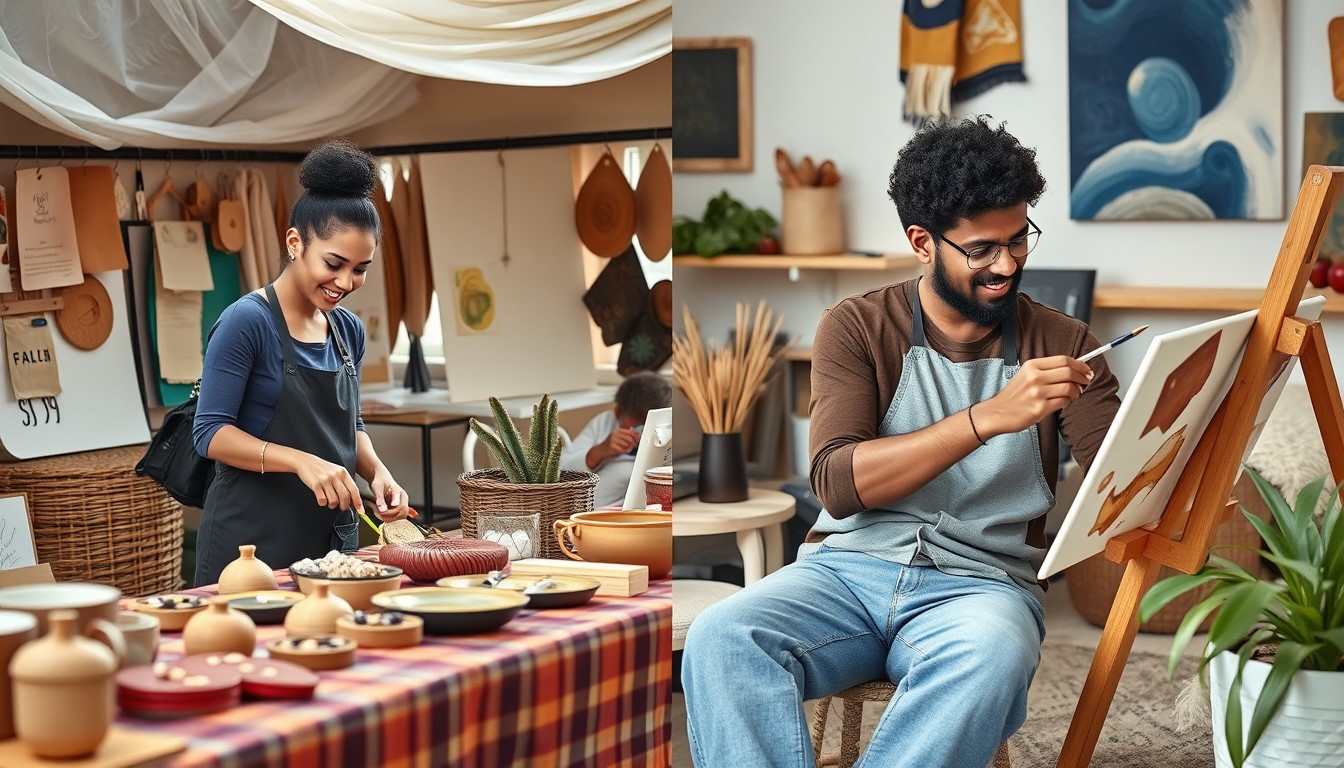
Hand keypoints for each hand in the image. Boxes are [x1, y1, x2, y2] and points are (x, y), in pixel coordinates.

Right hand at [294, 454, 363, 511]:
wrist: (305, 461)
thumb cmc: (323, 468)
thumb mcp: (337, 471)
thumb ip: (345, 483)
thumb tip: (353, 499)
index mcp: (343, 473)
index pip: (354, 490)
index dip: (358, 502)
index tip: (360, 510)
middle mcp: (335, 476)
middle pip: (345, 496)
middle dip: (344, 506)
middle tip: (342, 508)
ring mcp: (325, 480)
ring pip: (334, 500)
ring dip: (333, 505)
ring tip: (331, 503)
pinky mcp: (315, 485)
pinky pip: (322, 500)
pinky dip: (323, 503)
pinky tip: (322, 499)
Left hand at [368, 471, 409, 521]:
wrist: (380, 478)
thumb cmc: (380, 480)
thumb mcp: (378, 488)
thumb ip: (380, 499)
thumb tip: (382, 509)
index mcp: (399, 492)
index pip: (400, 506)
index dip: (392, 512)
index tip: (382, 513)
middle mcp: (402, 499)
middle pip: (402, 513)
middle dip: (390, 516)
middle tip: (378, 514)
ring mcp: (401, 503)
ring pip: (400, 516)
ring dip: (389, 518)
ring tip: (378, 514)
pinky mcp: (398, 507)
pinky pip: (396, 516)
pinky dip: (388, 518)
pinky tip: (381, 514)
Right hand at [601, 427, 640, 459]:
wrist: (601, 450)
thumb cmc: (611, 444)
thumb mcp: (618, 437)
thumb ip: (627, 435)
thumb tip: (637, 434)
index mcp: (617, 431)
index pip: (629, 432)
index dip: (636, 436)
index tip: (639, 439)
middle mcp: (615, 434)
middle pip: (629, 438)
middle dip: (634, 442)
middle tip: (635, 446)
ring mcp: (613, 440)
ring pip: (626, 444)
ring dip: (629, 447)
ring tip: (628, 449)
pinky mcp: (612, 446)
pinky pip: (622, 449)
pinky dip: (625, 451)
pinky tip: (623, 451)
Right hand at [977, 355, 1093, 435]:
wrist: (997, 413)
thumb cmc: (1013, 396)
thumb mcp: (1026, 375)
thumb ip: (1046, 370)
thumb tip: (1072, 369)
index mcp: (1032, 365)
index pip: (1063, 360)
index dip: (1079, 365)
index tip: (1086, 370)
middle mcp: (1034, 377)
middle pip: (1069, 372)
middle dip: (1082, 377)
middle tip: (1086, 382)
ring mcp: (1037, 393)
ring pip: (1069, 388)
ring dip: (1076, 392)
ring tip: (1075, 394)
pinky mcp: (1039, 408)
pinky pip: (1063, 402)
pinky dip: (1068, 402)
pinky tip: (1064, 402)